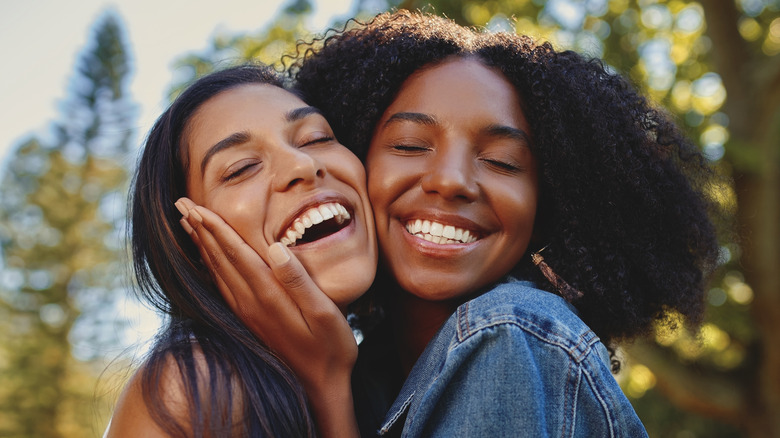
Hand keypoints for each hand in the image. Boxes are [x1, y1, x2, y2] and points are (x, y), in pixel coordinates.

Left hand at [174, 198, 357, 413]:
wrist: (320, 388)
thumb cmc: (331, 348)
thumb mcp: (325, 313)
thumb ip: (300, 281)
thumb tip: (276, 248)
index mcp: (269, 296)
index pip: (236, 253)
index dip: (216, 228)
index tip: (196, 205)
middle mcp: (252, 303)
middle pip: (220, 259)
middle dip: (201, 229)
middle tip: (181, 204)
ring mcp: (248, 314)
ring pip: (217, 272)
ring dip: (202, 245)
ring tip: (187, 223)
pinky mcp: (249, 322)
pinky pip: (222, 287)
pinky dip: (210, 267)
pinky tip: (206, 259)